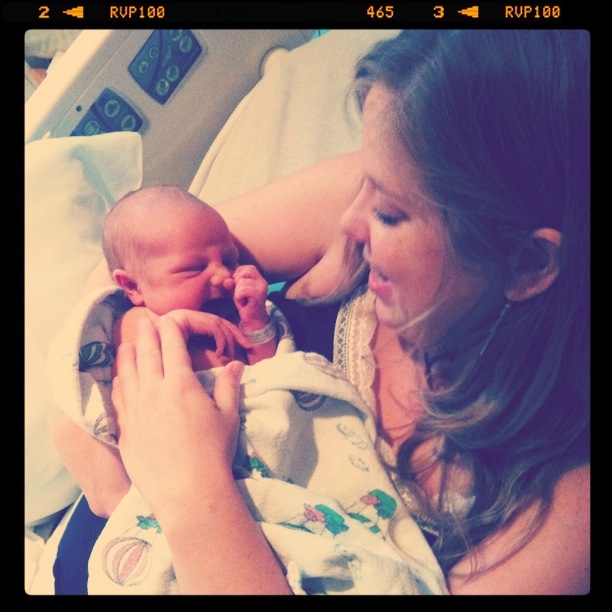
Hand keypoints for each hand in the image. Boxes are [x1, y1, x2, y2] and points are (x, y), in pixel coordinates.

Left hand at [112, 316, 243, 515]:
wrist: (188, 491)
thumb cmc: (214, 452)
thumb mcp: (228, 416)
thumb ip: (228, 386)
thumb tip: (235, 364)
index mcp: (181, 385)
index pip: (173, 347)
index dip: (170, 329)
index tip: (168, 319)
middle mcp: (154, 391)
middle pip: (147, 354)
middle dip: (147, 334)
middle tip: (143, 321)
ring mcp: (135, 410)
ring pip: (127, 373)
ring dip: (128, 354)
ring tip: (128, 344)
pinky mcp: (125, 430)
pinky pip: (118, 398)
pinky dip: (118, 382)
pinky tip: (119, 379)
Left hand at [232, 265, 268, 330]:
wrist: (253, 321)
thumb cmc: (246, 305)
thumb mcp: (237, 291)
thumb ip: (232, 283)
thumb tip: (226, 280)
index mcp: (259, 279)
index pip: (248, 267)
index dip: (239, 274)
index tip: (237, 286)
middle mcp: (262, 282)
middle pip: (246, 271)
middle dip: (238, 281)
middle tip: (240, 294)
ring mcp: (261, 288)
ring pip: (242, 282)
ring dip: (237, 292)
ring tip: (242, 300)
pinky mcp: (258, 295)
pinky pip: (242, 290)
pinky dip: (239, 297)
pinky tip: (243, 303)